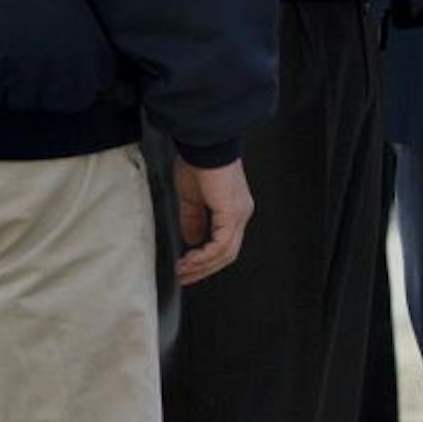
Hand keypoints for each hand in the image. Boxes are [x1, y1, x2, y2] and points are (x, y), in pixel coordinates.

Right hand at [174, 156, 253, 284]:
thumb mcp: (191, 197)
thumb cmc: (197, 161)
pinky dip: (203, 257)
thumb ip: (193, 220)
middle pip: (227, 254)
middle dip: (203, 269)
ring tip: (181, 272)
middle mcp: (241, 213)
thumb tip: (192, 241)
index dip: (206, 260)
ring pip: (225, 253)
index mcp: (233, 209)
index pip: (225, 244)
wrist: (203, 144)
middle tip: (183, 277)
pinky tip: (188, 260)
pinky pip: (220, 245)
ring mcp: (239, 214)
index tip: (186, 269)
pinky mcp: (232, 213)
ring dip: (201, 267)